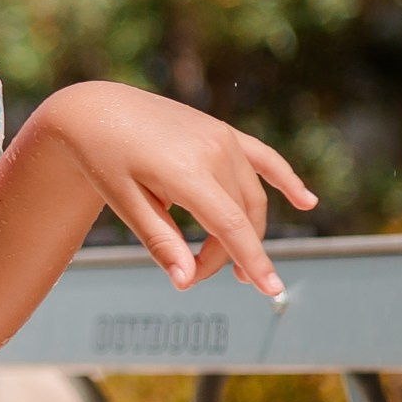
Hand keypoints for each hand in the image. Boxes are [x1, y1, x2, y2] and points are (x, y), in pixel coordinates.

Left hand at [35, 82, 314, 296]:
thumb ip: (160, 242)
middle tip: (195, 274)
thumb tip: (186, 281)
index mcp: (186, 170)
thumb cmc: (103, 158)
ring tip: (225, 261)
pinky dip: (284, 180)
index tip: (270, 290)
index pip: (231, 226)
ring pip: (250, 196)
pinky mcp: (221, 130)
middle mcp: (212, 149)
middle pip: (240, 217)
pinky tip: (307, 201)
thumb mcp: (123, 203)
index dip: (253, 260)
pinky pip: (263, 157)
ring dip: (244, 231)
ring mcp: (221, 136)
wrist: (94, 111)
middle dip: (225, 253)